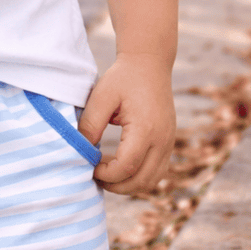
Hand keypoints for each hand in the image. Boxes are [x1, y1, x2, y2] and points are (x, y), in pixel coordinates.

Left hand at [78, 54, 174, 194]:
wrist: (149, 64)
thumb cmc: (123, 78)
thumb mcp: (101, 97)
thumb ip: (90, 124)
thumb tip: (81, 151)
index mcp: (146, 129)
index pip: (126, 167)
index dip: (106, 174)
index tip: (89, 166)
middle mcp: (162, 140)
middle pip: (142, 181)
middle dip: (117, 186)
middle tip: (95, 178)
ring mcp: (169, 142)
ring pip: (152, 180)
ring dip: (129, 184)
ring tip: (107, 175)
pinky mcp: (169, 142)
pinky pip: (157, 170)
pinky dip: (139, 176)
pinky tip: (120, 167)